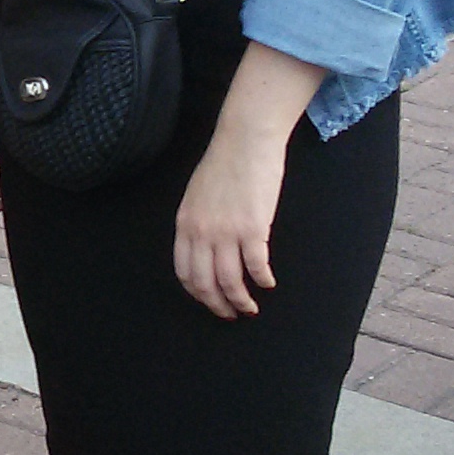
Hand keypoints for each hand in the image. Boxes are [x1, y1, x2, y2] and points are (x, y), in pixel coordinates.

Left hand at [172, 114, 287, 318]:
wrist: (245, 140)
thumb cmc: (224, 164)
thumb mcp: (196, 195)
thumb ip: (197, 223)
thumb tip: (204, 248)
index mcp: (185, 224)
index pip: (185, 272)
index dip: (198, 294)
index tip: (210, 301)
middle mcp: (201, 232)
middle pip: (205, 283)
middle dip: (218, 305)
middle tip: (231, 314)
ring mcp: (226, 232)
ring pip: (230, 281)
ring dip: (241, 300)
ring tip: (250, 307)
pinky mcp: (253, 229)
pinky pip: (256, 266)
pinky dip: (262, 280)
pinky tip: (268, 283)